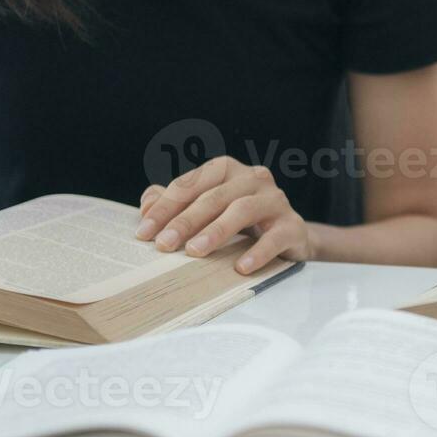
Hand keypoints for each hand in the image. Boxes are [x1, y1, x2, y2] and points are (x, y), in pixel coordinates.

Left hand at [136, 157, 311, 273]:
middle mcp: (252, 177)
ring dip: (216, 232)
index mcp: (226, 169)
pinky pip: (274, 237)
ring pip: (242, 210)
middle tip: (164, 245)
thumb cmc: (240, 220)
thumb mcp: (206, 208)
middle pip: (213, 197)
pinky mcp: (292, 225)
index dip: (165, 208)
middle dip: (185, 221)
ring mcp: (275, 200)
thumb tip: (146, 206)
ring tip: (195, 252)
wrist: (288, 237)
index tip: (144, 233)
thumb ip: (175, 202)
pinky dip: (257, 252)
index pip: (190, 184)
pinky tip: (240, 267)